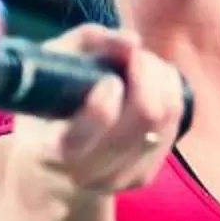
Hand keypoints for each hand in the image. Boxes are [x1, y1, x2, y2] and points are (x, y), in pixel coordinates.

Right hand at [16, 24, 185, 199]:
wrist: (50, 172)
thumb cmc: (46, 108)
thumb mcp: (49, 67)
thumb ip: (85, 43)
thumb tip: (132, 42)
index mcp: (53, 150)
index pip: (86, 133)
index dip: (104, 101)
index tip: (107, 78)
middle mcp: (88, 172)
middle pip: (145, 117)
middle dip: (147, 72)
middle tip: (133, 55)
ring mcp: (119, 178)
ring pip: (165, 119)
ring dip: (161, 79)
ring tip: (142, 64)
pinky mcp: (143, 176)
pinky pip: (173, 125)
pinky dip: (169, 95)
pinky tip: (152, 84)